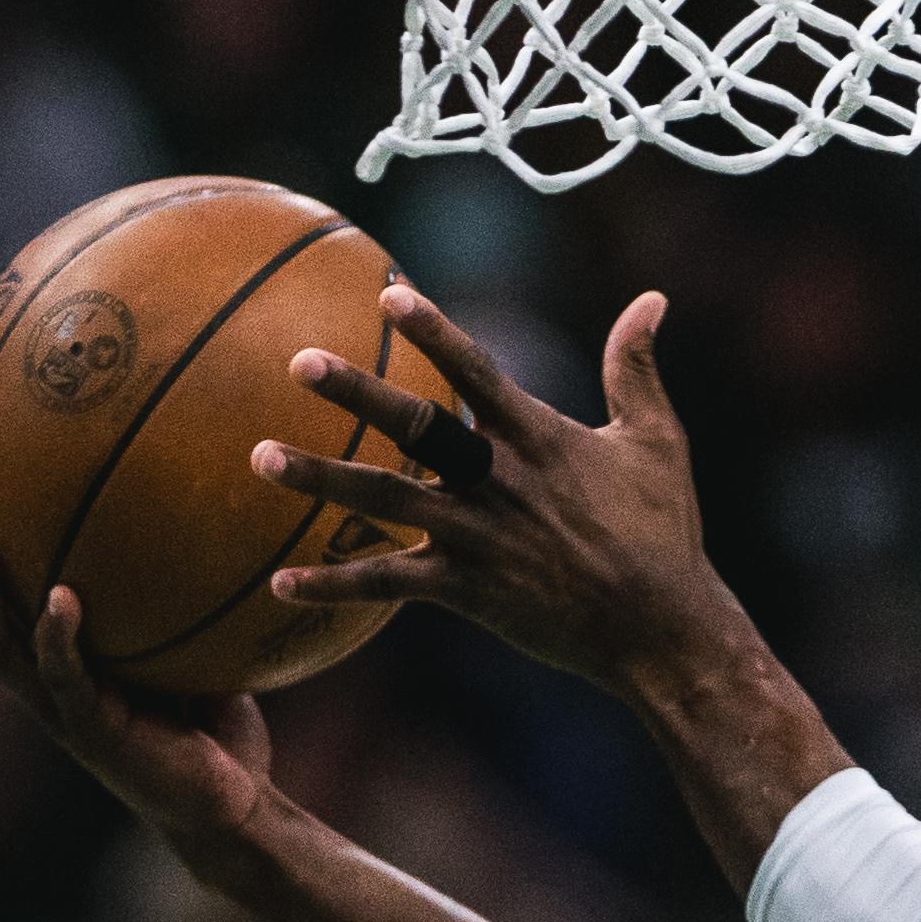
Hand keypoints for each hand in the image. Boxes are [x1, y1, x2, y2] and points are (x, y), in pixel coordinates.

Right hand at [0, 485, 272, 847]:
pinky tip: (62, 600)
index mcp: (58, 665)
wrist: (232, 804)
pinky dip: (59, 639)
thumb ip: (182, 598)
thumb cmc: (214, 724)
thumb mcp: (194, 648)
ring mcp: (65, 712)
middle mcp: (46, 686)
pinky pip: (66, 680)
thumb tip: (205, 513)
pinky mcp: (96, 733)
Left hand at [256, 287, 744, 700]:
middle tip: (298, 361)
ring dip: (319, 479)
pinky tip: (279, 584)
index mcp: (539, 438)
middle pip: (416, 427)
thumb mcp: (658, 440)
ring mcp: (478, 537)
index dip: (434, 331)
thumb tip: (653, 299)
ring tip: (257, 457)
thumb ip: (638, 367)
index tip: (389, 294)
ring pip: (385, 500)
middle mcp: (499, 481)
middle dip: (357, 392)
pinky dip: (334, 585)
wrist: (659, 627)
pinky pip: (388, 585)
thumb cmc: (663, 530)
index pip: (477, 371)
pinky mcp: (466, 590)